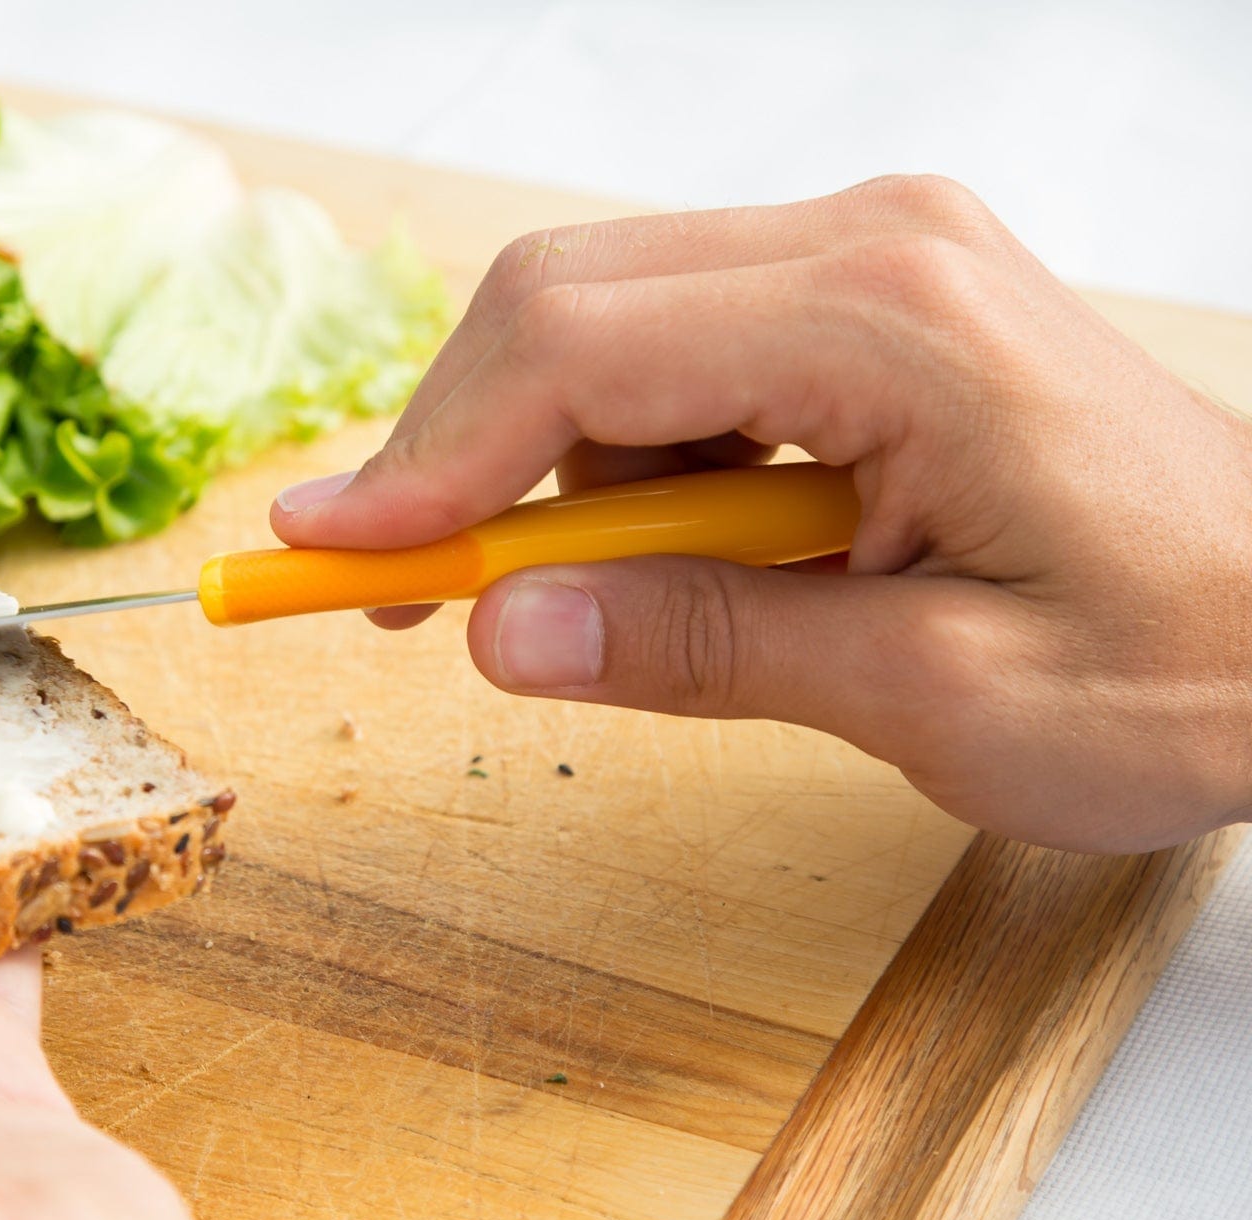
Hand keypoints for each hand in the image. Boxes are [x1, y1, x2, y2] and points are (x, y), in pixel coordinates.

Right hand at [271, 176, 1251, 852]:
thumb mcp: (938, 696)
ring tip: (607, 608)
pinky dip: (629, 463)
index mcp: (890, 317)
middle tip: (408, 595)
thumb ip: (706, 647)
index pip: (576, 347)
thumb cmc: (1189, 662)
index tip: (329, 557)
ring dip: (553, 472)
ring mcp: (868, 262)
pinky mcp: (866, 304)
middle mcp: (868, 246)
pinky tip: (690, 556)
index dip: (428, 457)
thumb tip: (501, 627)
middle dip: (458, 453)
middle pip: (564, 305)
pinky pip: (677, 357)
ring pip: (606, 331)